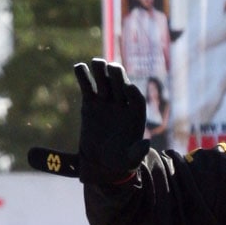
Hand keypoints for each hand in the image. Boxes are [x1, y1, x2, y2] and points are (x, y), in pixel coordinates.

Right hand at [75, 58, 149, 183]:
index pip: (136, 99)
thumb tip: (146, 144)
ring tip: (96, 62)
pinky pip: (87, 86)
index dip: (132, 92)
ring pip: (105, 80)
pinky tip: (79, 67)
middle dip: (118, 75)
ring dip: (101, 70)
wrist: (101, 162)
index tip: (126, 88)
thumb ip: (137, 153)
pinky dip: (83, 76)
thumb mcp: (129, 161)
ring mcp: (106, 101)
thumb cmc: (119, 162)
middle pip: (121, 84)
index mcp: (135, 116)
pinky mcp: (90, 102)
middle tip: (111, 68)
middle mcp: (122, 104)